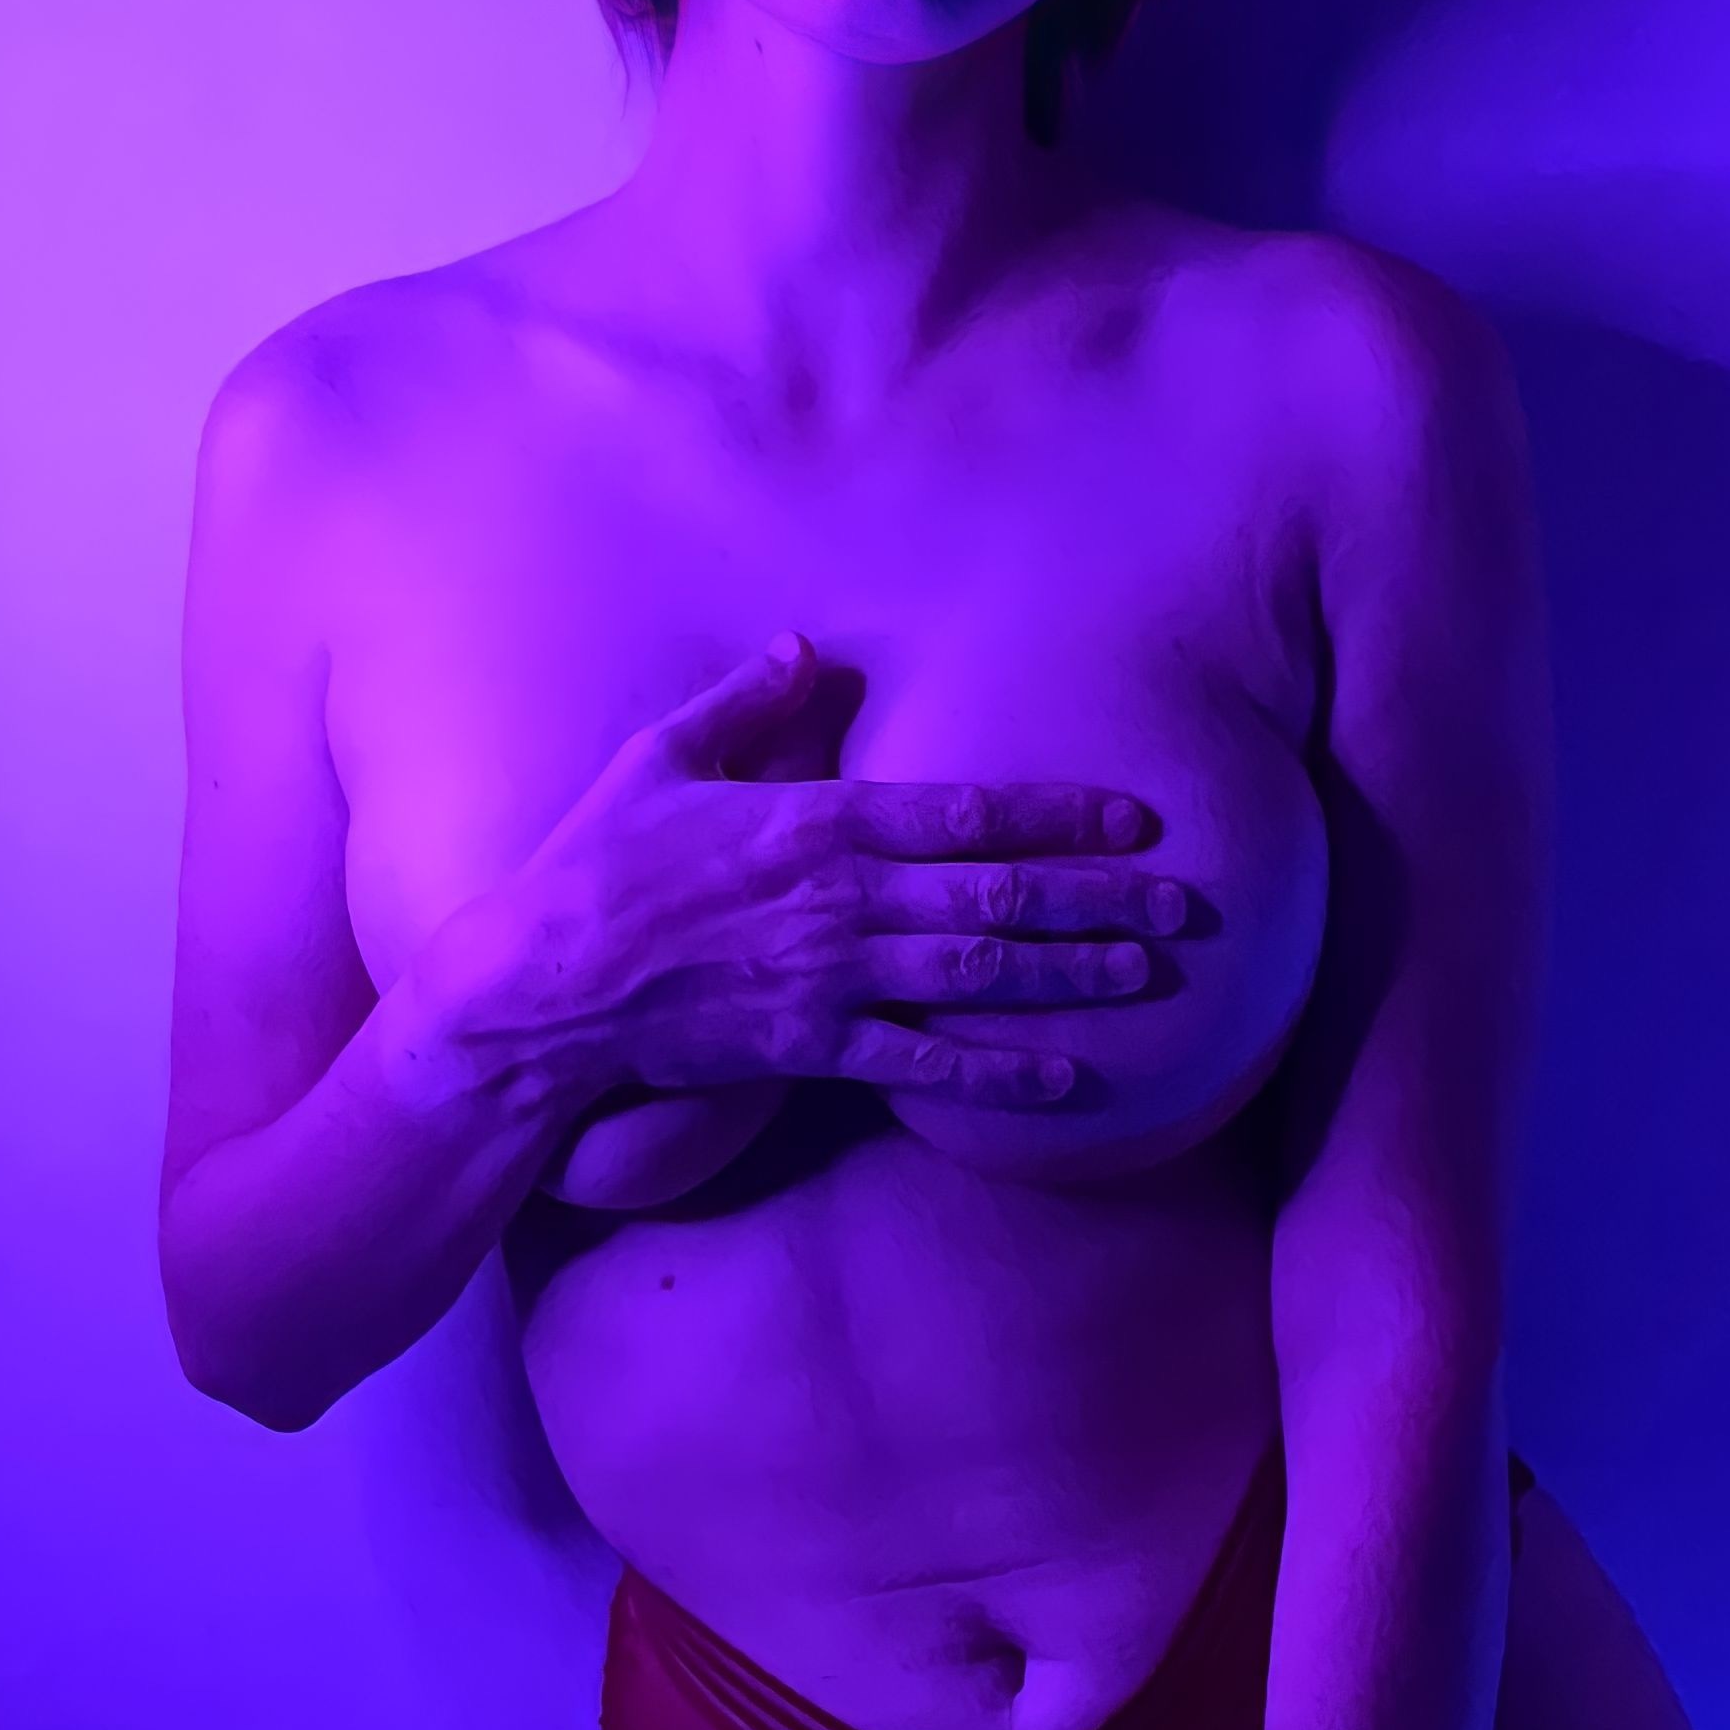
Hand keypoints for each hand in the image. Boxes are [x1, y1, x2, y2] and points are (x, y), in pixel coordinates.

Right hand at [417, 633, 1186, 1145]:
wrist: (540, 990)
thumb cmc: (594, 865)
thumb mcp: (658, 759)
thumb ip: (743, 705)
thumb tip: (806, 648)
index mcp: (815, 820)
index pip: (965, 812)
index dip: (1060, 814)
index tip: (1135, 816)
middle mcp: (840, 899)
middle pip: (998, 896)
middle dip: (1102, 899)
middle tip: (1188, 907)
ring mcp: (831, 978)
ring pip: (980, 975)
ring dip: (1075, 976)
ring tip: (1153, 978)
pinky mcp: (812, 1047)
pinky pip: (926, 1063)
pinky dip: (1002, 1074)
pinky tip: (1070, 1081)